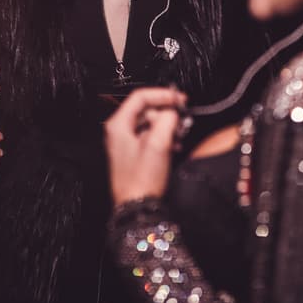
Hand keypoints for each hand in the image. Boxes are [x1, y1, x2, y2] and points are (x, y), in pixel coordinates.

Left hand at [104, 87, 185, 205]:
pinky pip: (151, 136)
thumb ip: (167, 120)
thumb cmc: (141, 179)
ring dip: (168, 127)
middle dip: (167, 114)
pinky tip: (174, 145)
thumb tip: (173, 111)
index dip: (163, 95)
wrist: (136, 207)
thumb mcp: (158, 144)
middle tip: (183, 121)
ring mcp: (126, 142)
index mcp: (119, 124)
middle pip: (147, 110)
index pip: (141, 96)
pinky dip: (164, 137)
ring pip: (151, 123)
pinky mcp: (134, 153)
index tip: (180, 99)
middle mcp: (120, 131)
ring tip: (179, 136)